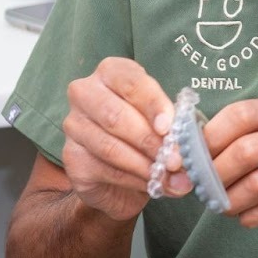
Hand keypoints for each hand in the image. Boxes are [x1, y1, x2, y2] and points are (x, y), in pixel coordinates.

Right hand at [61, 56, 180, 220]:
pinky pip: (104, 170)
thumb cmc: (146, 130)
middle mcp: (85, 93)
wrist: (121, 169)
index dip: (153, 105)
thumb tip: (186, 148)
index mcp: (111, 73)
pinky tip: (151, 185)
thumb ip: (172, 127)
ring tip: (167, 177)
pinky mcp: (71, 157)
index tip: (168, 128)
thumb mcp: (163, 119)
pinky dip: (133, 180)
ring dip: (144, 165)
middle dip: (149, 141)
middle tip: (174, 161)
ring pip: (110, 147)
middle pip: (116, 116)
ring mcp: (74, 125)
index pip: (131, 82)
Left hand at [203, 97, 257, 228]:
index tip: (189, 156)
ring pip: (255, 184)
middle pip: (242, 151)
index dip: (206, 137)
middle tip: (199, 187)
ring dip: (228, 199)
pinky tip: (246, 217)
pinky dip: (251, 217)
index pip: (238, 115)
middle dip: (211, 174)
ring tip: (222, 205)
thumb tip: (208, 145)